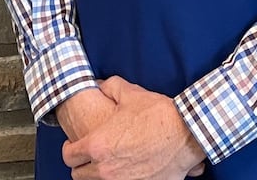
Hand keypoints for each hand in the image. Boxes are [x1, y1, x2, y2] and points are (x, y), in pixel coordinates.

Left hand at [60, 75, 206, 178]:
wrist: (187, 133)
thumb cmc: (158, 114)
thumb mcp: (129, 93)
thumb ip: (109, 87)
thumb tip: (100, 85)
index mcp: (98, 145)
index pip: (69, 156)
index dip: (70, 149)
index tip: (74, 146)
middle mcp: (105, 169)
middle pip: (78, 176)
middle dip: (81, 165)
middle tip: (90, 156)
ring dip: (98, 175)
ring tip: (108, 164)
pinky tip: (127, 172)